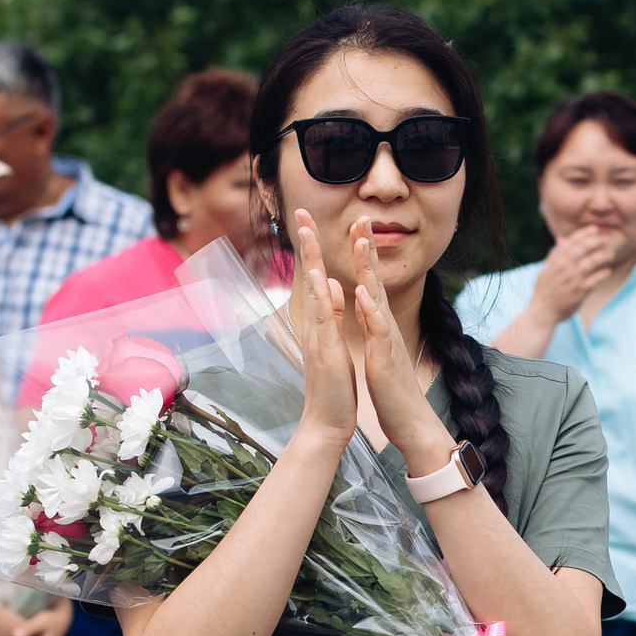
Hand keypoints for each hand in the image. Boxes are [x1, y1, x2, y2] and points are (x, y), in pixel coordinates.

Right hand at [289, 210, 359, 449]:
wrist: (326, 423)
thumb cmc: (333, 387)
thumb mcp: (333, 344)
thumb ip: (330, 315)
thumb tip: (329, 286)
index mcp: (320, 323)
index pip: (316, 279)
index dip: (314, 251)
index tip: (311, 222)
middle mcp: (314, 326)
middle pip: (309, 276)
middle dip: (306, 244)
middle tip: (301, 212)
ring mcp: (317, 337)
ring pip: (313, 291)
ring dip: (310, 260)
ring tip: (307, 231)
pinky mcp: (325, 352)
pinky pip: (323, 321)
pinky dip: (322, 298)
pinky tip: (320, 278)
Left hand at [334, 213, 455, 470]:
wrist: (410, 422)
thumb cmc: (392, 389)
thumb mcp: (380, 349)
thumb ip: (373, 324)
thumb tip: (365, 302)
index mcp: (379, 324)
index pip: (369, 282)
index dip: (362, 254)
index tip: (355, 226)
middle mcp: (385, 326)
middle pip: (376, 279)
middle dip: (367, 248)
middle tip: (360, 217)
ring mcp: (387, 340)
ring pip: (377, 298)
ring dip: (369, 269)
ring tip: (361, 243)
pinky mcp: (386, 358)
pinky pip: (379, 330)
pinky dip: (371, 310)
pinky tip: (363, 293)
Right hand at [530, 226, 623, 321]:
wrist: (542, 311)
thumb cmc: (544, 290)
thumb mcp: (546, 270)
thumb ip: (555, 255)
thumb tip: (561, 240)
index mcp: (555, 260)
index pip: (571, 242)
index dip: (584, 234)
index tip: (595, 229)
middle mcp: (564, 267)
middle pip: (583, 249)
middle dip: (597, 241)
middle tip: (607, 239)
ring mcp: (572, 279)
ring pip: (591, 262)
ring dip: (603, 256)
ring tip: (611, 253)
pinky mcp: (580, 291)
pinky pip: (595, 279)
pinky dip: (602, 274)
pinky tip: (608, 270)